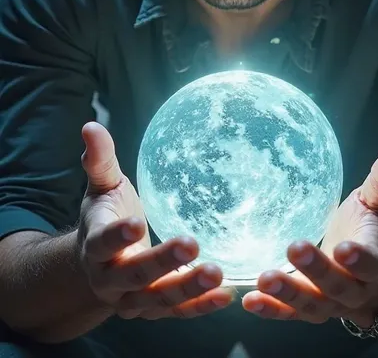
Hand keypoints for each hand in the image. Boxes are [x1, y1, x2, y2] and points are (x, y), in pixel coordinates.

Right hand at [78, 121, 233, 319]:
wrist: (95, 265)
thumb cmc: (105, 216)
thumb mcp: (102, 188)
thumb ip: (100, 161)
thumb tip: (90, 126)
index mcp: (95, 245)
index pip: (103, 243)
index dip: (118, 236)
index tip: (136, 224)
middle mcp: (110, 279)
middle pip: (135, 274)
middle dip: (162, 262)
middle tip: (192, 244)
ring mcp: (132, 299)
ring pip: (159, 298)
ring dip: (188, 289)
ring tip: (216, 273)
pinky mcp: (155, 309)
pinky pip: (178, 311)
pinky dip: (201, 306)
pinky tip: (226, 294)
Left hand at [242, 146, 377, 325]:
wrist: (373, 277)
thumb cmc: (369, 230)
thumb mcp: (377, 204)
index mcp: (374, 261)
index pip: (369, 262)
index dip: (358, 258)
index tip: (343, 248)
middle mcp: (354, 289)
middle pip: (337, 285)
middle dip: (316, 270)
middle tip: (295, 247)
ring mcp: (329, 303)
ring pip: (311, 304)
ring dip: (288, 294)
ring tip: (265, 279)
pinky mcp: (306, 308)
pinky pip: (289, 313)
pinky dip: (271, 310)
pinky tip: (250, 301)